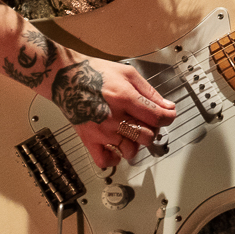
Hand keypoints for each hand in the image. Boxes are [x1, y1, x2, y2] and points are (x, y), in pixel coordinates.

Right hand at [43, 55, 177, 169]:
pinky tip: (116, 148)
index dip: (168, 117)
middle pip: (147, 136)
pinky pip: (104, 160)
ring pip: (130, 150)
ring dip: (135, 143)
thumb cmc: (95, 72)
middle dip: (152, 129)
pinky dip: (113, 158)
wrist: (65, 77)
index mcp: (125, 98)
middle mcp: (114, 117)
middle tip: (147, 122)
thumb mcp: (128, 74)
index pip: (157, 117)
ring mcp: (101, 131)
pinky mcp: (88, 139)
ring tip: (131, 132)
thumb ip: (149, 91)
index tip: (169, 115)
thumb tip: (166, 106)